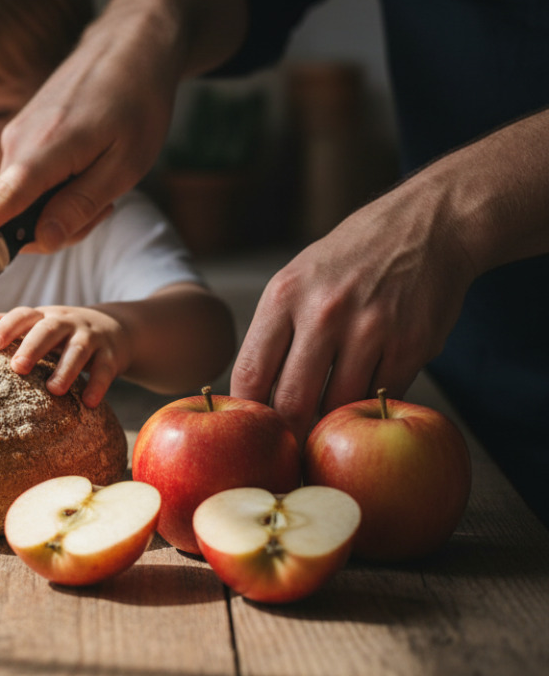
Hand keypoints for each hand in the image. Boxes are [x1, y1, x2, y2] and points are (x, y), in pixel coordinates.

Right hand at [0, 10, 175, 258]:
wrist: (130, 44)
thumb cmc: (137, 102)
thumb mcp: (125, 165)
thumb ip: (80, 206)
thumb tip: (42, 240)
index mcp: (43, 151)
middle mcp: (17, 143)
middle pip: (16, 216)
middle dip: (54, 228)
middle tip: (104, 209)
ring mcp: (16, 136)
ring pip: (24, 201)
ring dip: (59, 207)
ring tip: (103, 184)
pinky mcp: (22, 133)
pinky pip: (28, 181)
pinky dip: (55, 189)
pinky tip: (87, 171)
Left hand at [0, 306, 129, 407]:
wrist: (116, 328)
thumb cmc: (65, 330)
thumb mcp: (39, 322)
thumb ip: (8, 322)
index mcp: (44, 316)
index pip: (23, 315)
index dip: (7, 327)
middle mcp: (67, 323)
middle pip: (49, 330)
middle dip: (33, 347)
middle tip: (17, 367)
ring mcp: (91, 338)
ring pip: (79, 350)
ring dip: (66, 369)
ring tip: (54, 390)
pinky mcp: (112, 355)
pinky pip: (105, 370)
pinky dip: (98, 385)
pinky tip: (89, 402)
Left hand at [230, 183, 474, 437]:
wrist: (426, 227)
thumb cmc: (348, 261)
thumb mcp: (296, 280)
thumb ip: (274, 334)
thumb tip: (254, 398)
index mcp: (284, 297)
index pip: (250, 373)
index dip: (249, 412)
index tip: (253, 429)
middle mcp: (323, 312)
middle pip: (292, 401)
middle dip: (288, 433)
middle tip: (288, 448)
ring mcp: (370, 330)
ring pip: (338, 406)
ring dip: (331, 422)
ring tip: (328, 424)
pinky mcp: (411, 345)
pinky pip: (380, 396)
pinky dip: (370, 404)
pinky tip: (366, 398)